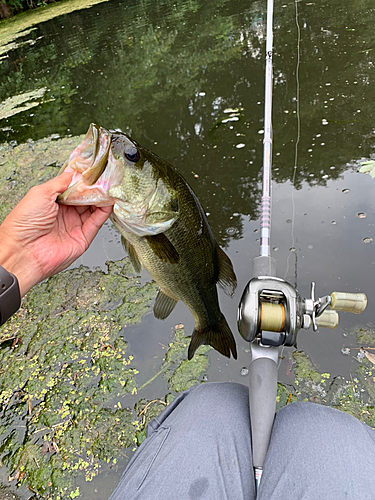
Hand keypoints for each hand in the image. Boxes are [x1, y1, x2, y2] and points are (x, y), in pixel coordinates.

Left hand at [0, 172, 112, 296]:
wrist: (24, 251)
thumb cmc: (24, 223)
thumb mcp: (41, 192)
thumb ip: (61, 182)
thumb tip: (73, 172)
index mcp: (52, 202)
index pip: (73, 188)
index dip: (82, 181)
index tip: (93, 172)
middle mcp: (64, 214)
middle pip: (85, 198)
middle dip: (94, 188)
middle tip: (104, 179)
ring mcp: (74, 225)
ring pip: (93, 209)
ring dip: (101, 199)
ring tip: (109, 188)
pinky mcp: (82, 237)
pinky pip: (96, 222)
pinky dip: (104, 212)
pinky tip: (108, 202)